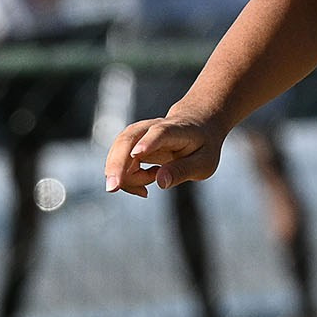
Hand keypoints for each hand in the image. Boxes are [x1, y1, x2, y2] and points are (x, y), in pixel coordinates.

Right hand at [104, 115, 223, 196]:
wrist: (197, 125)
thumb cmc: (202, 146)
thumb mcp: (204, 163)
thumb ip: (182, 171)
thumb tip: (160, 182)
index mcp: (176, 130)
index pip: (160, 133)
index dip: (148, 142)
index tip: (137, 154)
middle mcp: (152, 127)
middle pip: (128, 140)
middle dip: (117, 164)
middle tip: (112, 188)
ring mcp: (139, 134)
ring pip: (119, 151)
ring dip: (123, 176)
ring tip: (145, 190)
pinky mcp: (131, 144)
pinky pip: (120, 162)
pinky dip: (126, 179)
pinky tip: (144, 188)